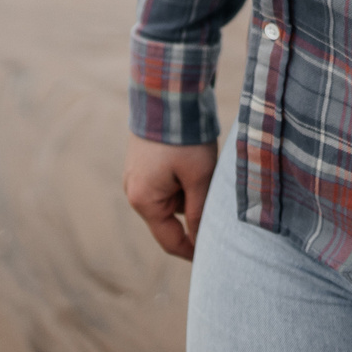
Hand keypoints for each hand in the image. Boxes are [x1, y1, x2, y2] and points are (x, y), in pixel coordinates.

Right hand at [124, 135, 219, 260]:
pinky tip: (195, 159)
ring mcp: (136, 176)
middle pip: (172, 218)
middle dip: (196, 211)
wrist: (165, 94)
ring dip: (190, 191)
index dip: (192, 251)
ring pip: (172, 198)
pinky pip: (166, 182)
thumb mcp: (199, 177)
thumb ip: (200, 211)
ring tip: (205, 167)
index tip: (213, 258)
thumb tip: (201, 240)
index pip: (170, 240)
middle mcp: (134, 192)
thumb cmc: (183, 138)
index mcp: (144, 201)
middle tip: (217, 194)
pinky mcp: (142, 162)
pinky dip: (183, 177)